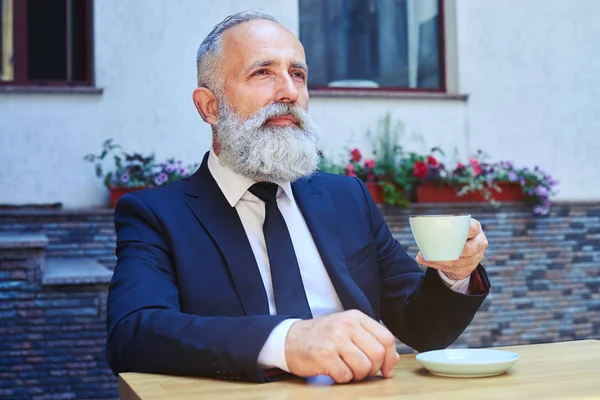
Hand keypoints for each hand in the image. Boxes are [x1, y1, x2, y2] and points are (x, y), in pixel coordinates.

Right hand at [284, 310, 399, 382]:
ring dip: (357, 375)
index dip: (390, 358)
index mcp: (355, 317)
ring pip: (364, 367)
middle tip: (361, 370)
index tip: (386, 369)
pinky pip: (346, 375)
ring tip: (346, 370)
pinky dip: (342, 378)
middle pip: (377, 354)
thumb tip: (394, 358)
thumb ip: (371, 340)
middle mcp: (346, 325)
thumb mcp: (347, 330)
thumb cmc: (322, 336)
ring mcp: (335, 339)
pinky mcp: (324, 355)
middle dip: (373, 368)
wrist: (290, 339)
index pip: (386, 337)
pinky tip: (334, 370)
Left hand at [416, 218, 487, 279]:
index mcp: (476, 229)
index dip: (463, 231)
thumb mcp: (455, 227)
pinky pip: (452, 270)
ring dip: (439, 261)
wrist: (465, 251)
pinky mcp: (468, 269)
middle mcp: (479, 243)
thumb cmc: (456, 234)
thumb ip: (446, 226)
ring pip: (458, 262)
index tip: (451, 231)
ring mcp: (475, 258)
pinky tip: (426, 261)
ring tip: (424, 256)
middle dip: (450, 251)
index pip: (472, 229)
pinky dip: (437, 265)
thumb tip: (423, 228)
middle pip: (468, 249)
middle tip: (434, 250)